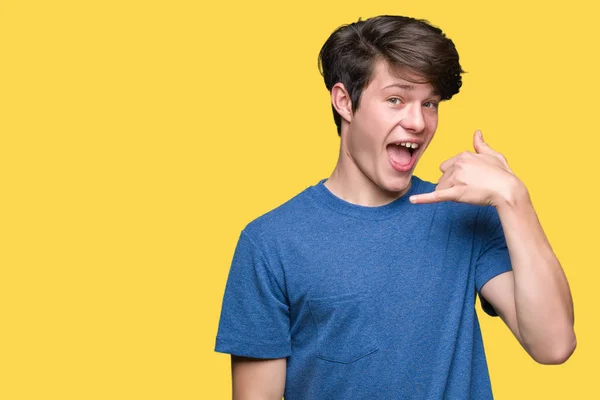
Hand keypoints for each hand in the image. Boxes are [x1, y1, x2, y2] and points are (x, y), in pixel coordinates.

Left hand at [409, 130, 523, 206]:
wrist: (509, 190)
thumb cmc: (503, 174)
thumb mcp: (493, 155)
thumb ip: (481, 145)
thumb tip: (477, 132)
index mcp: (463, 155)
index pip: (447, 166)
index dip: (455, 175)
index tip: (469, 179)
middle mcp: (457, 165)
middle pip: (442, 177)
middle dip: (450, 184)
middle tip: (469, 187)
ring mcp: (456, 179)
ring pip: (441, 188)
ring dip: (450, 193)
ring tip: (468, 193)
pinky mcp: (456, 193)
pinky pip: (436, 196)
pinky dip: (423, 198)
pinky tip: (412, 200)